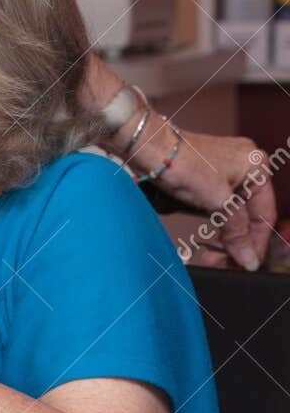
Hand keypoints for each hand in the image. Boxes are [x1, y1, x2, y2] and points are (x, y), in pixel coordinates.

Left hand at [153, 127, 276, 270]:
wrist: (148, 147)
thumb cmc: (183, 165)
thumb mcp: (218, 201)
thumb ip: (237, 231)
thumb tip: (249, 259)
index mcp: (256, 166)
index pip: (265, 213)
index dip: (257, 242)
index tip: (248, 264)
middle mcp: (245, 167)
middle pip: (248, 215)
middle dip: (237, 242)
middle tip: (225, 264)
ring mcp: (225, 172)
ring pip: (232, 213)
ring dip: (225, 237)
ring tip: (213, 257)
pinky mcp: (206, 178)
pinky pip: (218, 207)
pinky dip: (215, 224)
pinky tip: (209, 241)